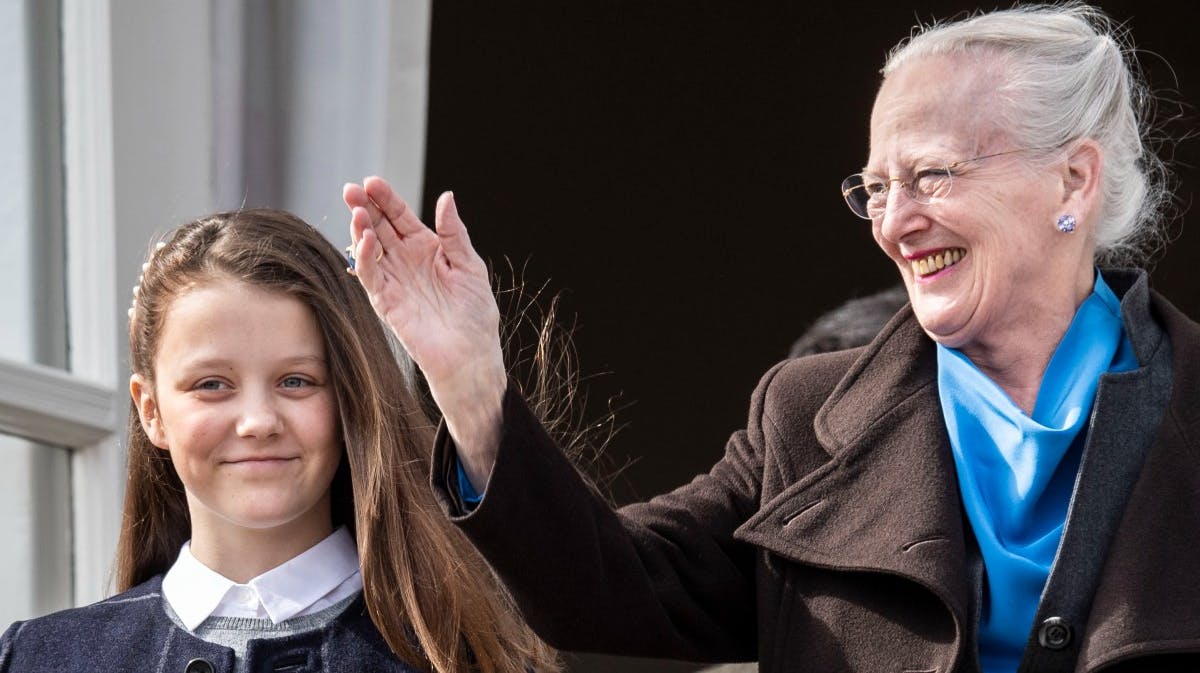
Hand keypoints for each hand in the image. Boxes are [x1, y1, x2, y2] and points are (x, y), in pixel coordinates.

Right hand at [343, 177, 503, 489]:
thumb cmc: (475, 314)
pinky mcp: (386, 303)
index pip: (401, 217)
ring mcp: (394, 281)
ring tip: (356, 212)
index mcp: (427, 249)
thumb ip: (453, 233)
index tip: (372, 182)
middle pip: (380, 228)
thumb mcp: (469, 265)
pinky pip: (371, 276)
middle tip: (350, 189)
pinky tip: (366, 240)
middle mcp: (406, 262)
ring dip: (360, 230)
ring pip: (370, 250)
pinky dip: (366, 258)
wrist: (471, 355)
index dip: (386, 199)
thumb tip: (446, 197)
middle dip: (364, 208)